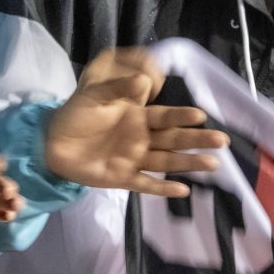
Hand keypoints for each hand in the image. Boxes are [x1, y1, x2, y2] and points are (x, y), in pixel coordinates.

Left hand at [45, 48, 228, 197]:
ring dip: (189, 164)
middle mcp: (142, 138)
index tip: (201, 116)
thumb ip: (119, 89)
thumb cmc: (78, 113)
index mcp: (139, 117)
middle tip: (222, 141)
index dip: (182, 116)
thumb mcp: (96, 94)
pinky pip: (145, 184)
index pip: (166, 117)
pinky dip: (163, 189)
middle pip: (175, 140)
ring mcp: (134, 160)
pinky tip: (182, 191)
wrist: (51, 141)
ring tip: (213, 165)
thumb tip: (143, 81)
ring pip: (167, 162)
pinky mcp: (122, 179)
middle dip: (198, 140)